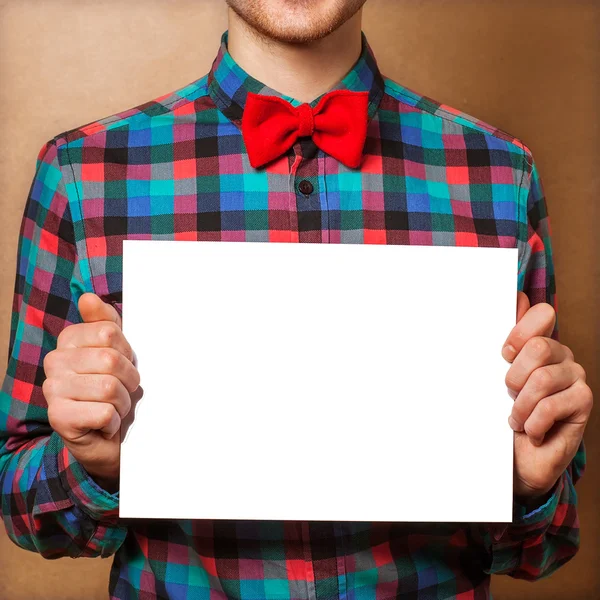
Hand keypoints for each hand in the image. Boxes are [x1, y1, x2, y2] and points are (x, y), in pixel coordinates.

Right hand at [43, 293, 139, 491]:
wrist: (107, 436)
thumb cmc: (114, 391)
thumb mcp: (117, 351)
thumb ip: (105, 322)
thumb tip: (88, 298)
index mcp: (69, 341)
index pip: (109, 332)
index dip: (128, 352)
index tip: (123, 366)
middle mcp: (54, 362)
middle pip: (111, 360)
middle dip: (128, 380)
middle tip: (121, 391)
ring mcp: (53, 390)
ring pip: (110, 387)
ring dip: (123, 402)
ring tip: (114, 407)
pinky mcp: (59, 418)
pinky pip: (104, 412)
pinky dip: (114, 421)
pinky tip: (105, 423)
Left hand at [502, 292, 592, 501]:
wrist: (517, 457)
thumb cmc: (502, 412)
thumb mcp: (492, 375)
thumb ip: (504, 341)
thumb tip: (516, 297)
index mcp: (538, 342)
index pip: (541, 315)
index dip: (519, 333)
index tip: (504, 354)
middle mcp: (561, 355)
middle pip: (538, 348)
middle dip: (514, 377)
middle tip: (510, 395)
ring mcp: (576, 377)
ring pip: (542, 379)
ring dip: (521, 405)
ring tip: (517, 417)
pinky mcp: (584, 402)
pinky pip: (552, 405)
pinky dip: (533, 422)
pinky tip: (531, 430)